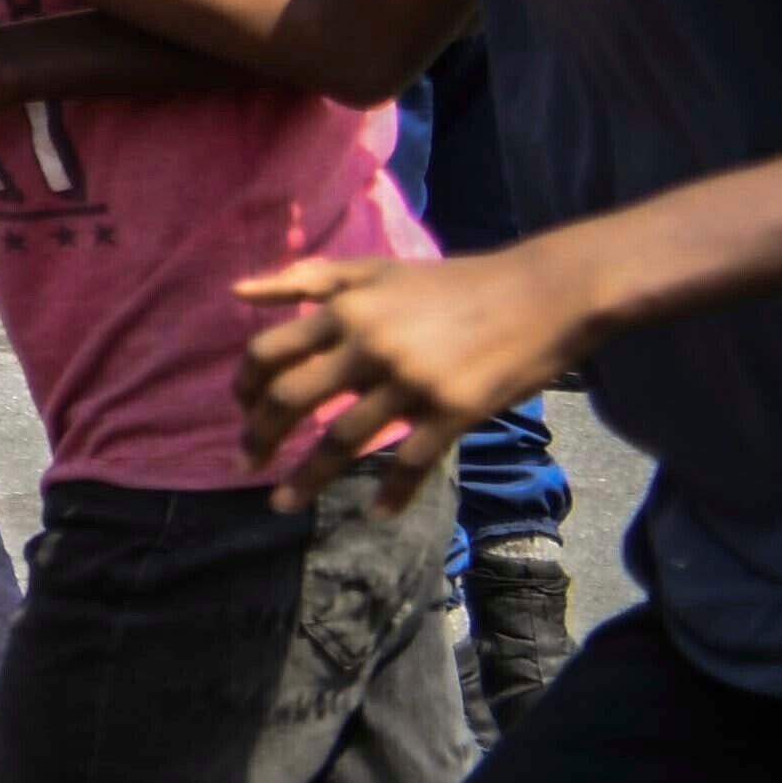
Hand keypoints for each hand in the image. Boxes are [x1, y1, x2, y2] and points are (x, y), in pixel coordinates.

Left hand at [248, 246, 586, 490]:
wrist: (544, 293)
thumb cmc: (455, 283)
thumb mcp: (377, 270)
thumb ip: (309, 280)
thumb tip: (236, 292)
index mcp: (347, 310)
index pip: (270, 352)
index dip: (245, 387)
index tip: (241, 411)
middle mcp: (371, 345)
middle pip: (293, 399)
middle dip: (259, 436)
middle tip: (243, 464)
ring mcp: (413, 380)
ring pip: (343, 439)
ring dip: (307, 478)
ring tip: (281, 504)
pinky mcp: (456, 410)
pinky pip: (412, 461)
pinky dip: (393, 493)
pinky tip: (376, 512)